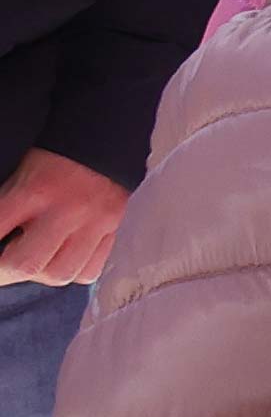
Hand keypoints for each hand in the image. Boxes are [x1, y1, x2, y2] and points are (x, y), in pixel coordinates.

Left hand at [0, 149, 127, 288]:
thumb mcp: (20, 174)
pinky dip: (70, 271)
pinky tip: (61, 259)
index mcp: (35, 191)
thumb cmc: (54, 157)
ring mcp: (94, 224)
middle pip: (26, 264)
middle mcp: (66, 212)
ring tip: (31, 262)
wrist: (105, 141)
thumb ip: (5, 207)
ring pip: (60, 274)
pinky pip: (89, 269)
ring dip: (38, 274)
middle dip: (3, 274)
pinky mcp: (114, 230)